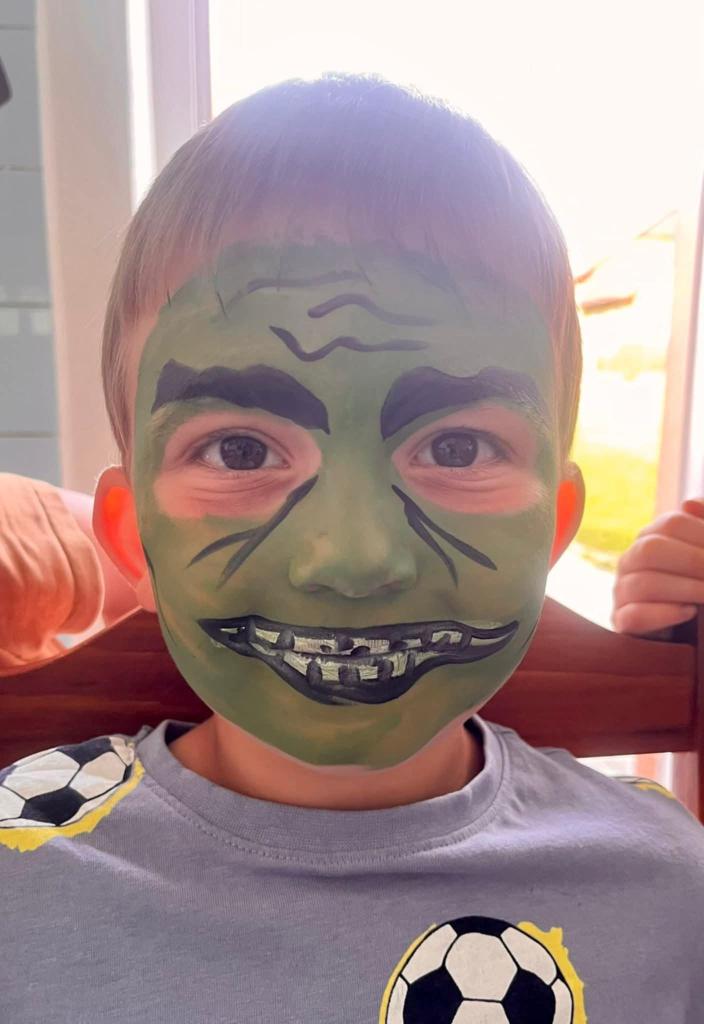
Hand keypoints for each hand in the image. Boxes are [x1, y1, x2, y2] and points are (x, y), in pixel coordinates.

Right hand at [612, 499, 703, 634]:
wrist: (684, 630)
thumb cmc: (697, 584)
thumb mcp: (702, 554)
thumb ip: (702, 525)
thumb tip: (689, 503)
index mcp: (651, 537)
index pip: (671, 523)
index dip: (702, 534)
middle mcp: (631, 560)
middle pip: (650, 549)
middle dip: (692, 562)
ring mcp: (622, 592)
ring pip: (641, 583)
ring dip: (684, 589)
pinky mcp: (622, 622)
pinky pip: (634, 615)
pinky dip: (663, 614)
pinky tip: (688, 613)